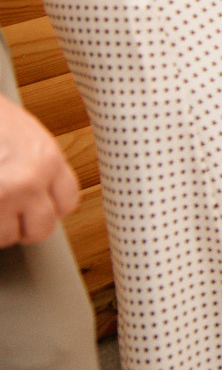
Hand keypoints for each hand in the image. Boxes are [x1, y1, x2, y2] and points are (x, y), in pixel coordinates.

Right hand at [0, 95, 79, 247]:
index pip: (67, 201)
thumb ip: (36, 164)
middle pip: (42, 227)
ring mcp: (1, 197)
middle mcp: (27, 180)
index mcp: (45, 158)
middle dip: (23, 226)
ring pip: (6, 237)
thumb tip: (40, 195)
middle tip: (8, 216)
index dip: (50, 208)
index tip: (38, 209)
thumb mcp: (21, 133)